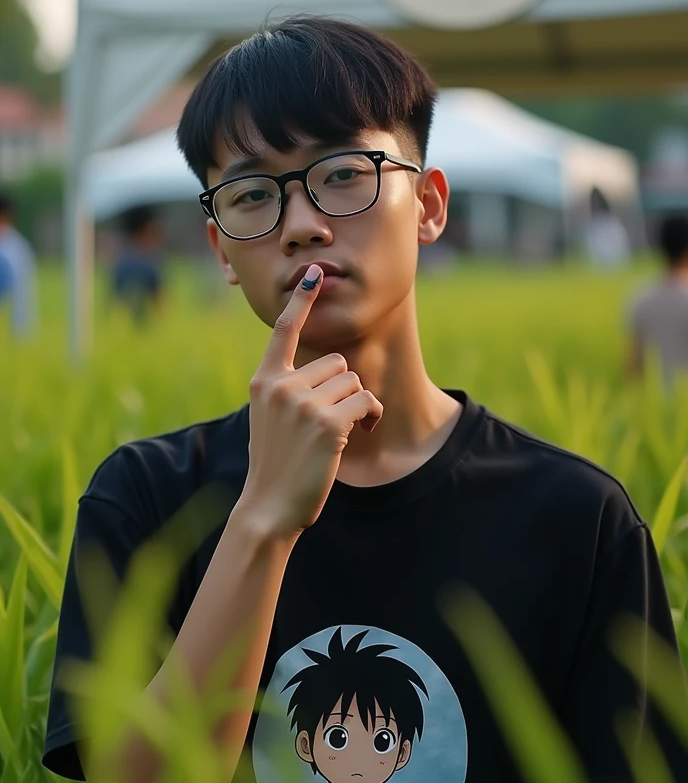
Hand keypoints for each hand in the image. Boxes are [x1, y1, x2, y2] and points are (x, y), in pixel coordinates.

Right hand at [240, 264, 383, 539]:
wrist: (268, 508)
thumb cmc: (274, 465)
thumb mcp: (269, 419)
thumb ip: (288, 389)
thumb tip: (330, 371)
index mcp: (264, 381)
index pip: (284, 332)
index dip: (302, 302)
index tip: (314, 274)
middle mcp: (281, 386)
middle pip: (336, 363)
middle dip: (342, 389)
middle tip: (331, 421)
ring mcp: (303, 403)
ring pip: (353, 381)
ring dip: (357, 404)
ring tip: (341, 431)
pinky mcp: (327, 423)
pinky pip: (365, 402)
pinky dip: (370, 415)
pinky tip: (358, 432)